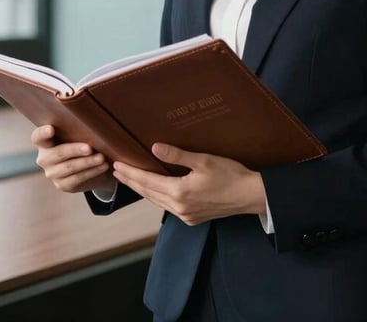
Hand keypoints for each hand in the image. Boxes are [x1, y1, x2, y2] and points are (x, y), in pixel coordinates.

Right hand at [31, 125, 115, 193]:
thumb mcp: (78, 134)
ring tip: (101, 157)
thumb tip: (94, 119)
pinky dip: (92, 171)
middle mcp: (44, 158)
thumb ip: (78, 128)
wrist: (91, 167)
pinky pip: (77, 178)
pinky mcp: (62, 185)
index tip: (51, 129)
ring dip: (87, 162)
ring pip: (69, 167)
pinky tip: (103, 166)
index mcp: (44, 142)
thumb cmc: (82, 142)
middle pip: (57, 153)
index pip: (37, 137)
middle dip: (74, 150)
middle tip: (89, 148)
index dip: (43, 133)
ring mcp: (52, 173)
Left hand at [112, 143, 266, 224]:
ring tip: (130, 180)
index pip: (147, 181)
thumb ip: (177, 155)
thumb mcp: (203, 160)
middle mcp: (179, 207)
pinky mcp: (192, 218)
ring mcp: (185, 215)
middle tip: (116, 171)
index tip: (117, 165)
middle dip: (131, 182)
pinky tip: (154, 190)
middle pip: (148, 193)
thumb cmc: (229, 174)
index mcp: (179, 192)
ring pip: (156, 202)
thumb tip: (154, 147)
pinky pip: (167, 207)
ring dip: (142, 190)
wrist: (250, 195)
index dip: (131, 173)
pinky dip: (156, 197)